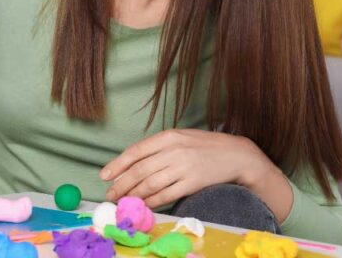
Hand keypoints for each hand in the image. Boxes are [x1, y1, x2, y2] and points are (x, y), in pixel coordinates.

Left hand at [99, 129, 273, 207]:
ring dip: (134, 195)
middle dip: (122, 184)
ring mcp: (184, 167)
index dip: (117, 164)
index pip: (136, 151)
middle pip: (140, 170)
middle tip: (110, 194)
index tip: (104, 175)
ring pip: (151, 184)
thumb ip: (158, 147)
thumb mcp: (180, 137)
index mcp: (168, 136)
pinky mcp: (194, 182)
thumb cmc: (204, 146)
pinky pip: (167, 194)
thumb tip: (132, 162)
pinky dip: (153, 201)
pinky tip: (144, 205)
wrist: (236, 154)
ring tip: (124, 201)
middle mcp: (174, 150)